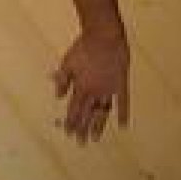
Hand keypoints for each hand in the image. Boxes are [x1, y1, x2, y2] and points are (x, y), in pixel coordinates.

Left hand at [52, 28, 129, 143]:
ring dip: (99, 126)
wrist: (103, 36)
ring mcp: (109, 89)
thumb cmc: (83, 47)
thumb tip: (57, 96)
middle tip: (80, 143)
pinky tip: (122, 125)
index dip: (71, 122)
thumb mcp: (67, 62)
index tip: (69, 133)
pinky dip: (123, 114)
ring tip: (95, 138)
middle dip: (83, 129)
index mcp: (81, 87)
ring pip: (103, 112)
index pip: (75, 109)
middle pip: (87, 114)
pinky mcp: (121, 84)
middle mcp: (95, 92)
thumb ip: (62, 80)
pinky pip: (123, 102)